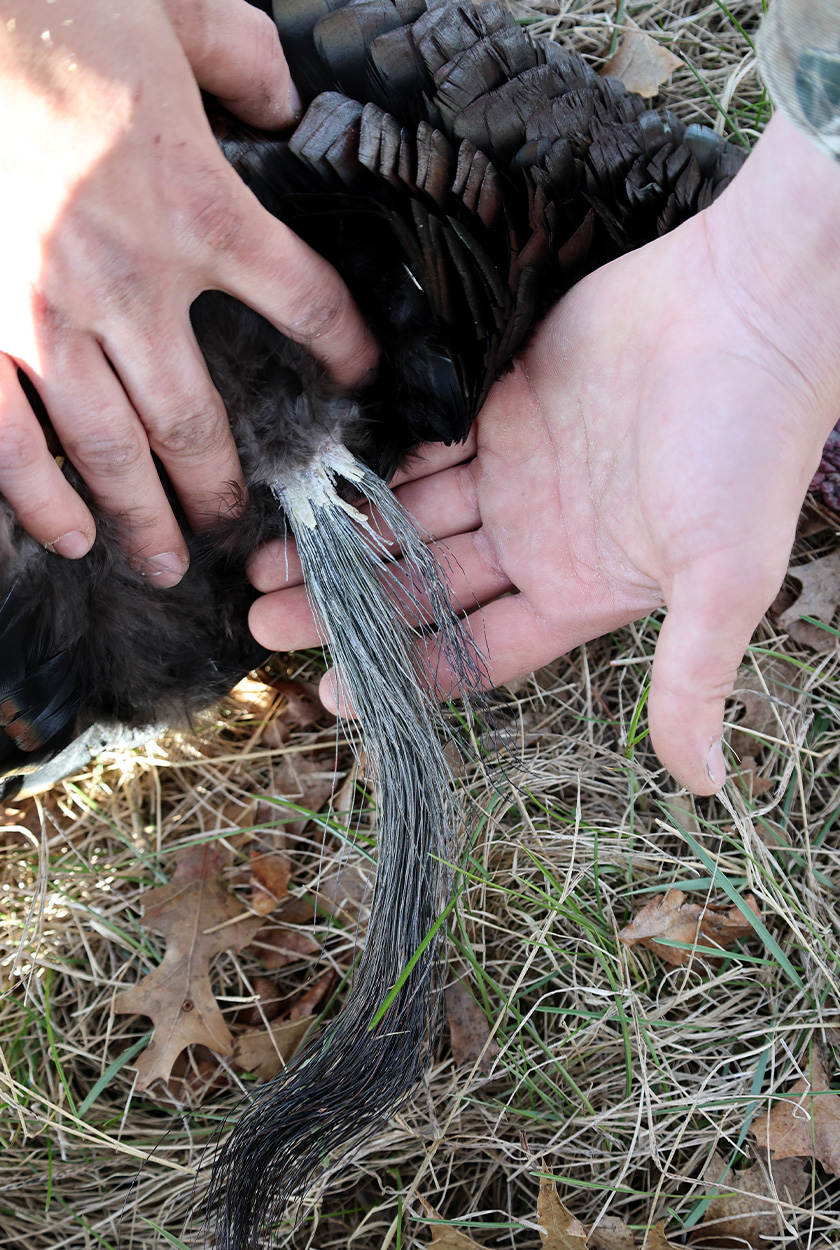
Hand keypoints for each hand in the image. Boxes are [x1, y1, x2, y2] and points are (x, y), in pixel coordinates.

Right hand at [0, 0, 375, 582]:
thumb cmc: (54, 7)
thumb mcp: (173, 7)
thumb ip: (243, 57)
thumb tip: (285, 97)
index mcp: (199, 207)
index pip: (304, 305)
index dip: (342, 350)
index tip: (355, 379)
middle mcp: (132, 282)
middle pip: (199, 422)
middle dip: (222, 487)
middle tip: (235, 522)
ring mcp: (46, 317)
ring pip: (112, 452)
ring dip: (143, 519)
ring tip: (166, 563)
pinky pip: (10, 439)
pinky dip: (41, 498)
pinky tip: (69, 537)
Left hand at [248, 115, 839, 794]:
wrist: (749, 307)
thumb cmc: (746, 444)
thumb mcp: (724, 574)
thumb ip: (694, 674)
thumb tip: (706, 785)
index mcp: (580, 590)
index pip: (476, 651)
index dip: (408, 675)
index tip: (334, 694)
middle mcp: (540, 540)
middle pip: (426, 588)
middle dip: (350, 606)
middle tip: (265, 622)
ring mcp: (517, 472)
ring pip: (412, 519)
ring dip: (346, 539)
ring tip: (265, 561)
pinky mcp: (501, 406)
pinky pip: (422, 448)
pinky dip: (374, 468)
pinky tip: (316, 485)